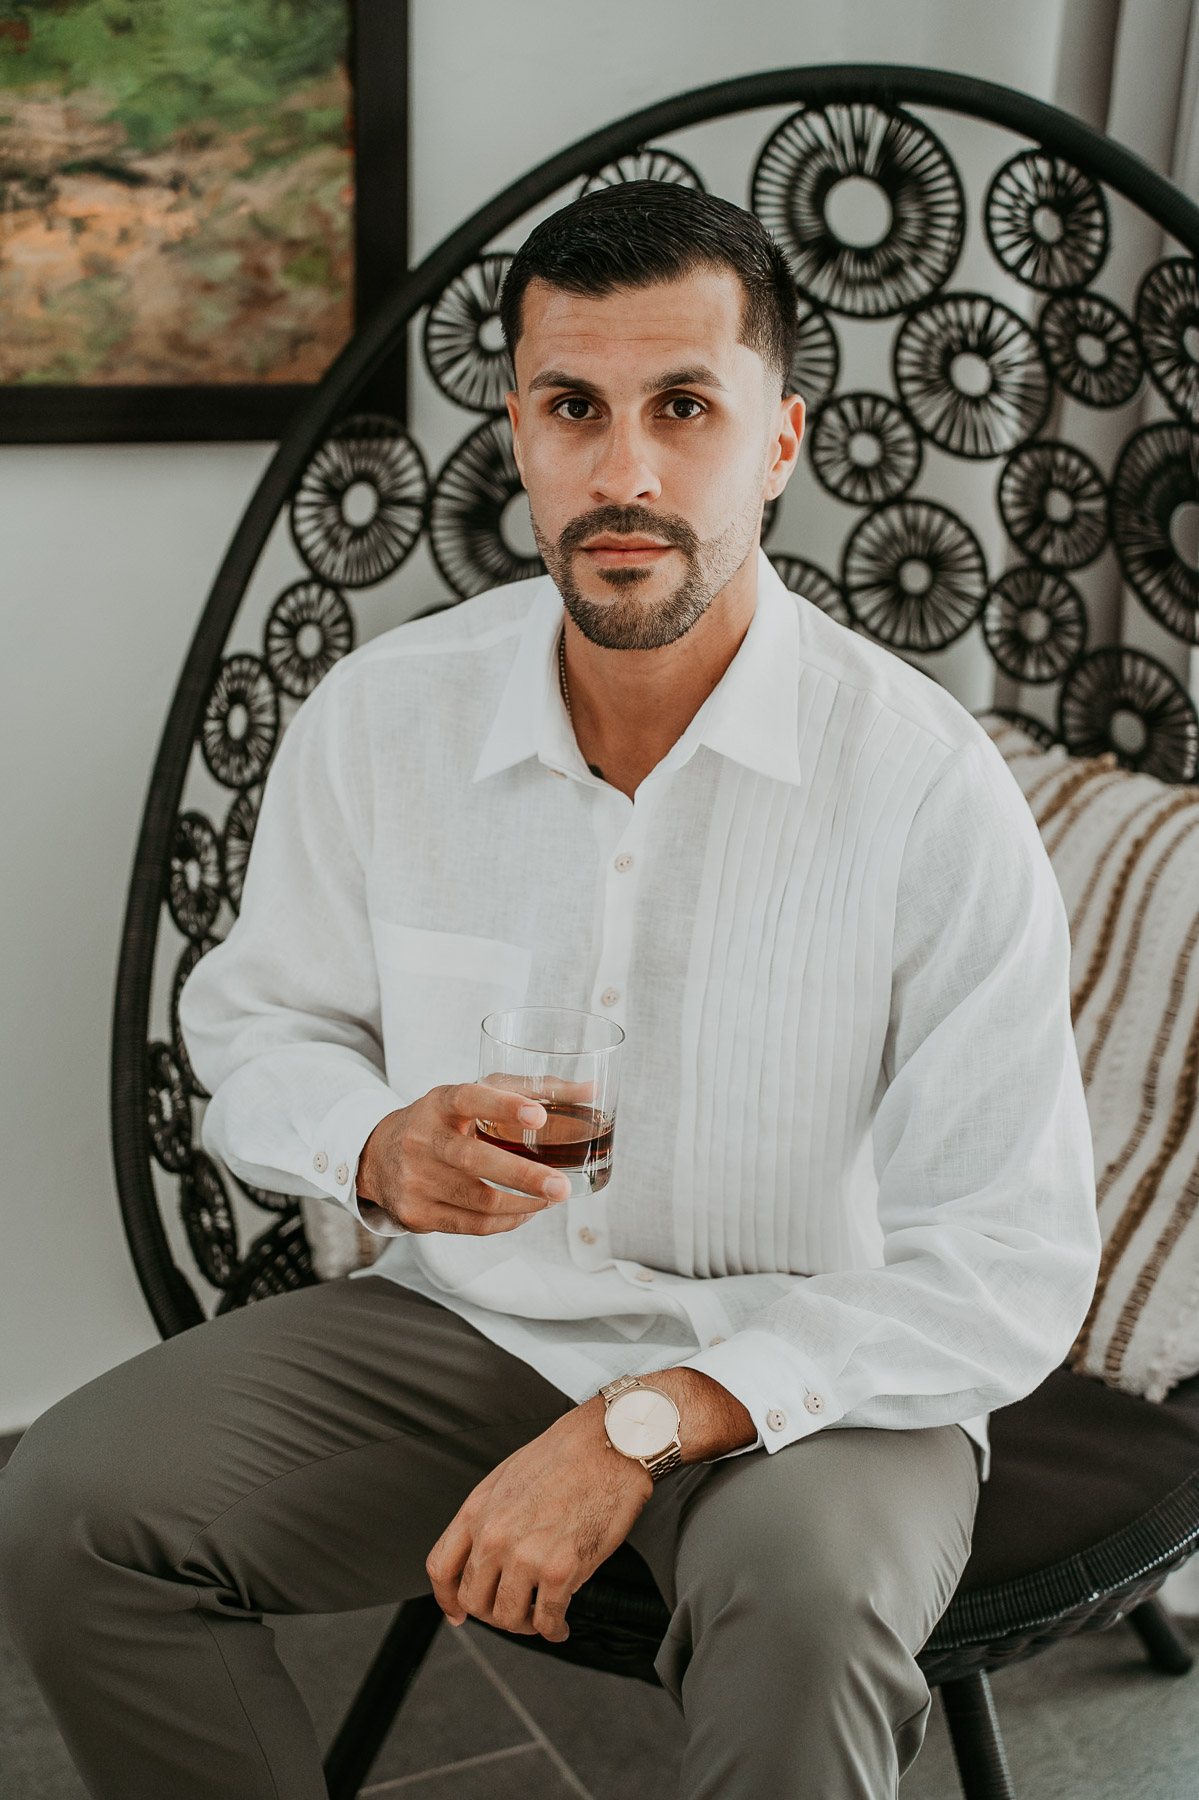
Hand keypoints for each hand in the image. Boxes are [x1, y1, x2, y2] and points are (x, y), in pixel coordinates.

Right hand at [356, 1084, 569, 1234]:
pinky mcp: (416, 1213)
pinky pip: (471, 1225)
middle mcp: (421, 1140)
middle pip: (474, 1160)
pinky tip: (525, 1211)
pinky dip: (506, 1221)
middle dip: (524, 1176)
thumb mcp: (474, 1095)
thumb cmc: (442, 1121)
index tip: (538, 1116)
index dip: (503, 1106)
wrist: (379, 1157)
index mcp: (438, 1103)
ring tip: (551, 1198)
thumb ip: (531, 1089)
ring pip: (478, 1200)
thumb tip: (591, 1091)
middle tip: (562, 1186)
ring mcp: (415, 1180)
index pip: (468, 1098)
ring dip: (523, 1203)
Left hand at [425, 1396, 650, 1641]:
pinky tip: (560, 1625)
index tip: (457, 1612)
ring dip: (525, 1625)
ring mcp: (526, 1556)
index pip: (441, 1568)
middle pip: (473, 1602)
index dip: (447, 1599)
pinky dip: (554, 1631)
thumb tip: (481, 1549)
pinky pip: (547, 1621)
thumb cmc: (565, 1454)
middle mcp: (495, 1536)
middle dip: (493, 1613)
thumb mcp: (507, 1477)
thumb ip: (488, 1515)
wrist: (608, 1444)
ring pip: (508, 1618)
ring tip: (540, 1618)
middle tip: (514, 1611)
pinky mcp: (561, 1571)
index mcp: (478, 1511)